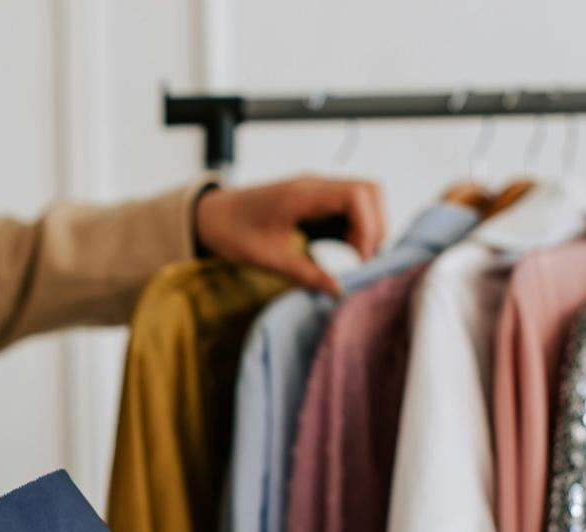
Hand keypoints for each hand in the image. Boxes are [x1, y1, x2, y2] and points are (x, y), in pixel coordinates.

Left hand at [194, 177, 385, 294]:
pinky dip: (356, 232)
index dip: (369, 227)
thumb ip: (305, 275)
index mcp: (303, 194)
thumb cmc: (231, 232)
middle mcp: (316, 187)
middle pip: (370, 192)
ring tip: (356, 261)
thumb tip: (340, 291)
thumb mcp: (267, 259)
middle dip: (376, 227)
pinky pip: (350, 212)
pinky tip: (346, 255)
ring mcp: (318, 193)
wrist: (209, 216)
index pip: (358, 195)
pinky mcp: (317, 204)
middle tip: (363, 261)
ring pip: (365, 201)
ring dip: (368, 230)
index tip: (361, 259)